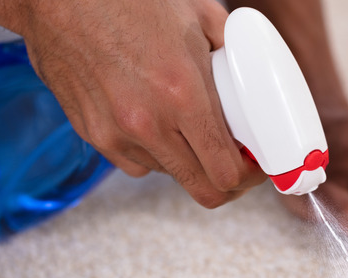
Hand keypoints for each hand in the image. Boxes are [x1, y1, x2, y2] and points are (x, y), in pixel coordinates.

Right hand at [15, 0, 265, 207]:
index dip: (249, 178)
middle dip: (226, 183)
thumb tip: (255, 76)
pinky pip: (136, 162)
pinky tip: (157, 123)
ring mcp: (115, 134)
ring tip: (192, 131)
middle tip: (235, 164)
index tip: (255, 167)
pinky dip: (154, 152)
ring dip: (188, 162)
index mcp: (182, 94)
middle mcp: (147, 123)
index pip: (225, 172)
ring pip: (169, 174)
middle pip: (201, 189)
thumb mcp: (197, 15)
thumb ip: (231, 50)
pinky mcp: (92, 135)